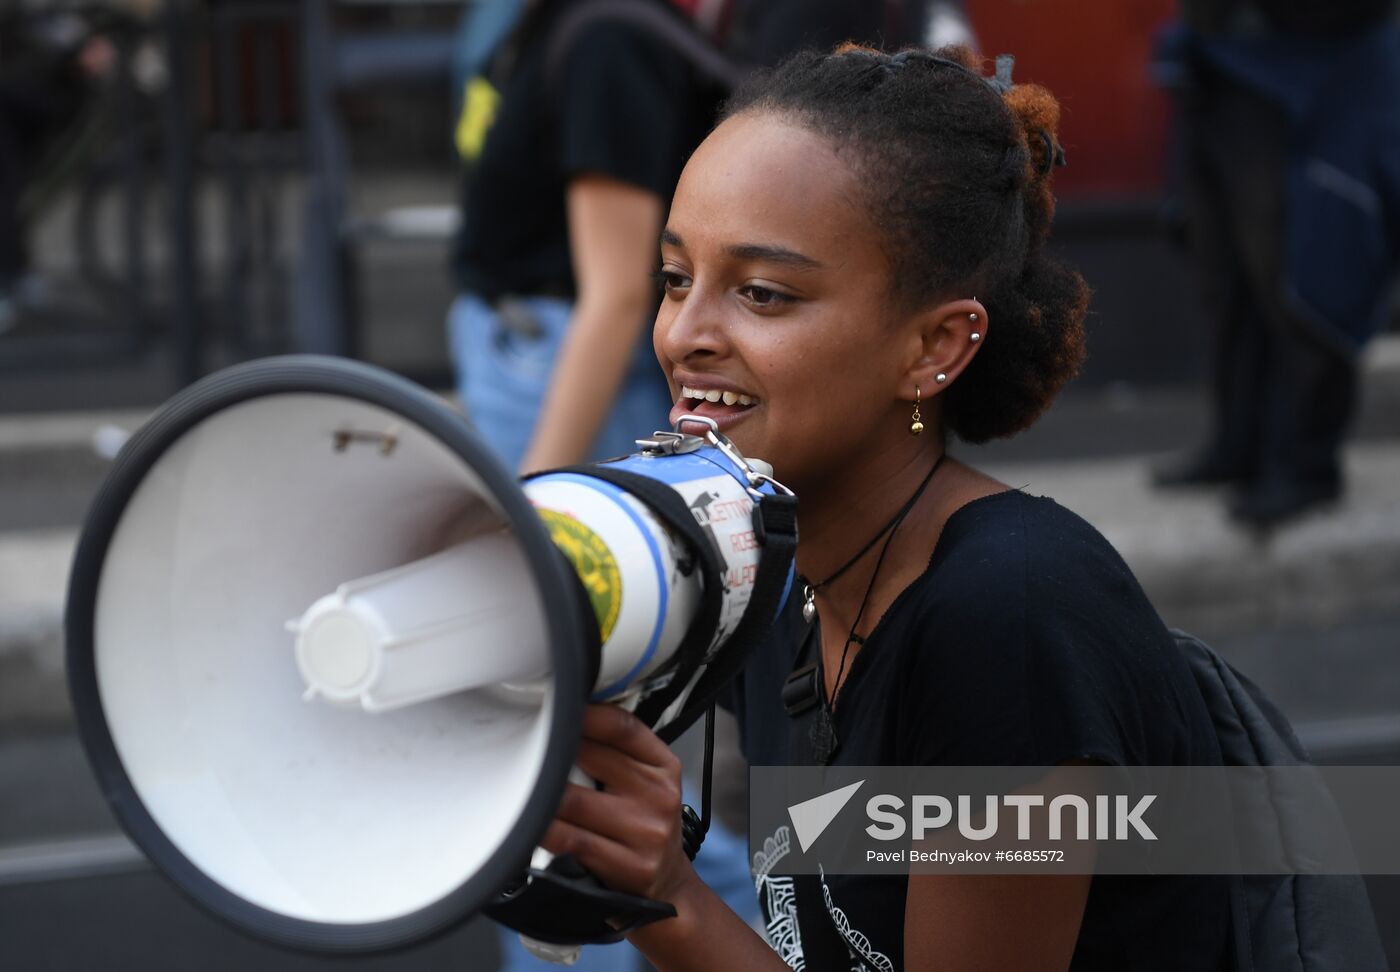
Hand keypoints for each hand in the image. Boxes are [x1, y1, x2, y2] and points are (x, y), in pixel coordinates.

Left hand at [541, 705, 696, 904]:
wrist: (669, 886)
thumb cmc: (645, 825)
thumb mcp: (649, 782)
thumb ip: (618, 751)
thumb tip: (567, 719)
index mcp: (664, 767)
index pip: (621, 727)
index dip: (584, 714)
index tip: (557, 710)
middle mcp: (660, 795)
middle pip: (589, 757)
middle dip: (554, 754)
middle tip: (527, 751)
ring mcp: (646, 832)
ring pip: (572, 800)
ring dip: (542, 796)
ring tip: (525, 789)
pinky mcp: (628, 866)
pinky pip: (570, 840)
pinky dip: (545, 830)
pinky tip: (533, 826)